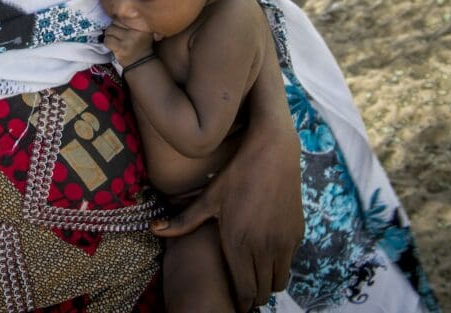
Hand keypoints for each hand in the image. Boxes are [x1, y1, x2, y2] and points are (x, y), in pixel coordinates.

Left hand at [103, 22, 154, 66]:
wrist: (141, 62)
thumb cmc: (139, 44)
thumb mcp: (139, 31)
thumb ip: (130, 22)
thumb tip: (112, 13)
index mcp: (141, 25)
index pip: (122, 17)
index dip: (118, 22)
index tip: (120, 28)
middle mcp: (136, 31)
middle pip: (114, 23)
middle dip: (113, 29)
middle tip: (117, 35)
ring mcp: (128, 40)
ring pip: (109, 30)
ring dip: (109, 36)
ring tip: (115, 40)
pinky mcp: (121, 48)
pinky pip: (107, 40)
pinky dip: (107, 43)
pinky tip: (112, 46)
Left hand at [151, 50, 302, 310]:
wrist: (273, 153)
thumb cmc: (236, 175)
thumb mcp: (208, 198)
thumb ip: (183, 221)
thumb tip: (153, 230)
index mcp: (239, 243)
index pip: (244, 291)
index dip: (240, 302)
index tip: (234, 304)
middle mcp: (264, 247)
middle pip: (262, 292)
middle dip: (252, 296)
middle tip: (243, 292)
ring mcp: (283, 242)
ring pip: (279, 281)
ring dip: (267, 283)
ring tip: (255, 275)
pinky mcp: (297, 233)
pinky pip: (289, 263)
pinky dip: (279, 267)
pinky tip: (266, 256)